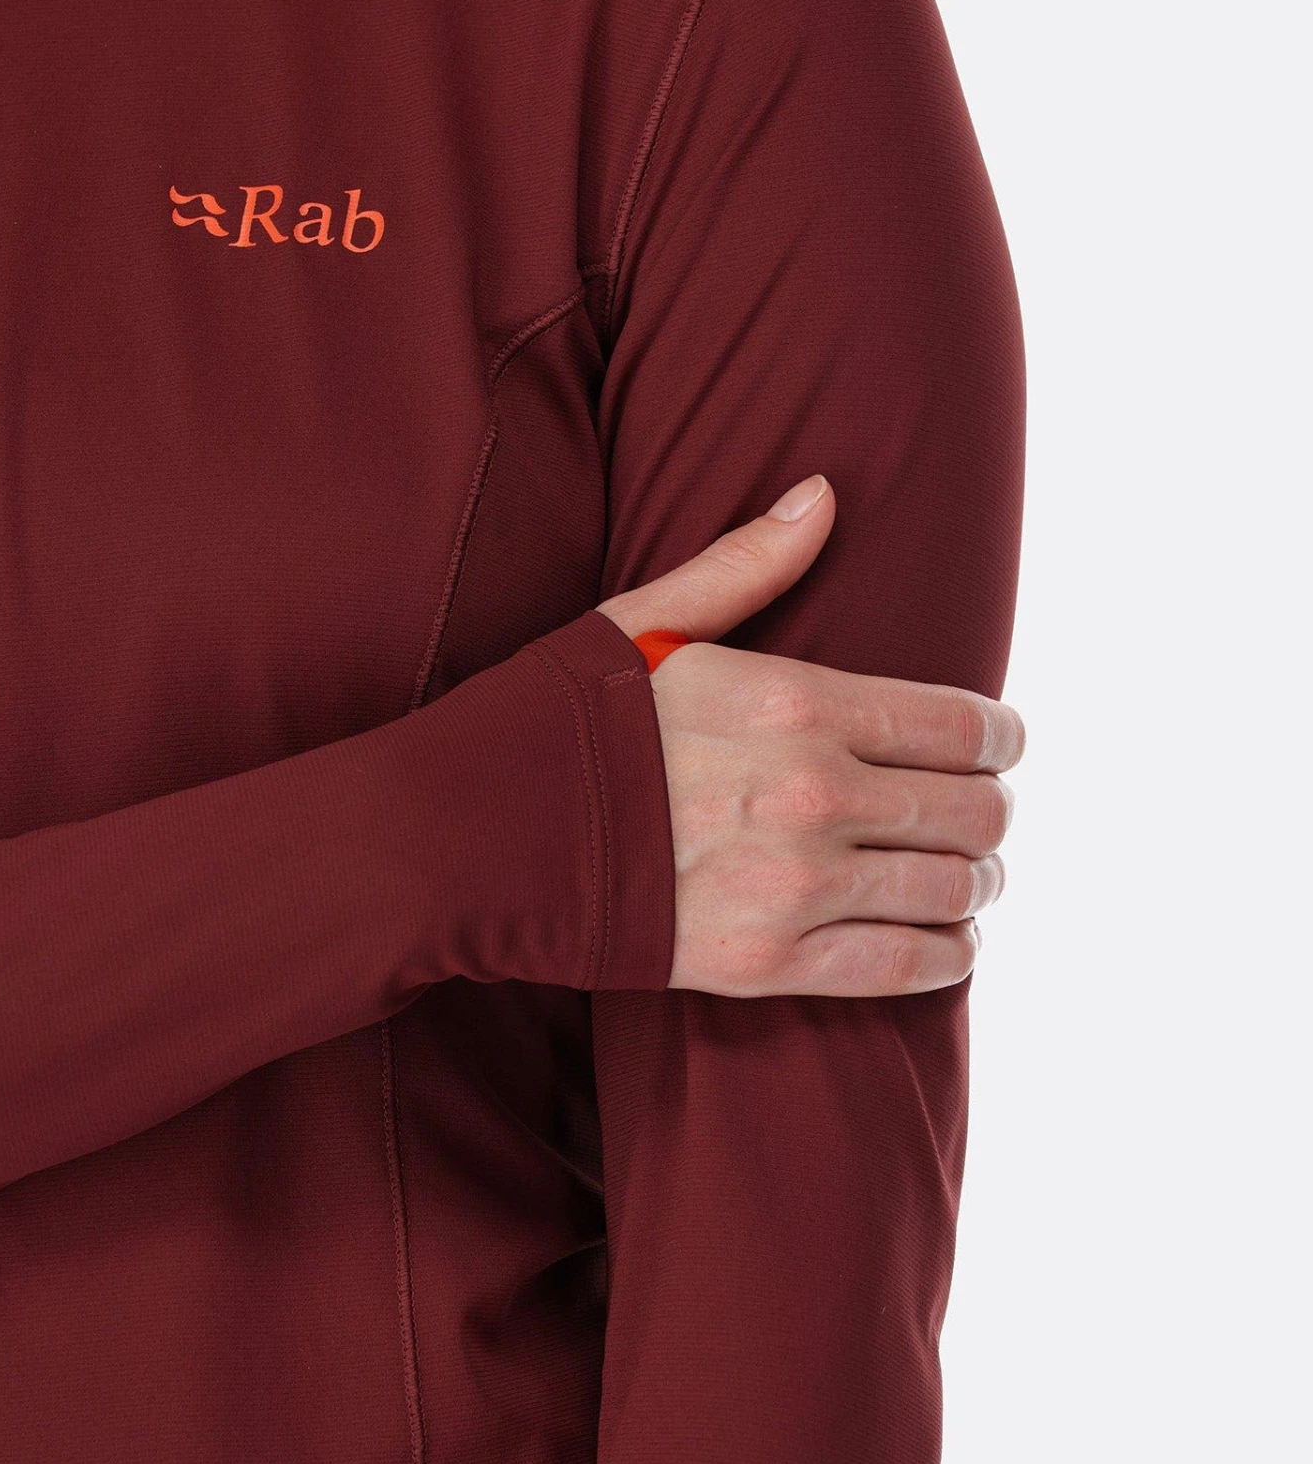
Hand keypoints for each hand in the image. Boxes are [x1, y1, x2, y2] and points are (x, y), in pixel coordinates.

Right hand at [597, 476, 1024, 995]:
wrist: (461, 841)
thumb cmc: (549, 724)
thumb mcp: (639, 622)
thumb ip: (745, 564)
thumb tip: (823, 494)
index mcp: (794, 701)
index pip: (962, 725)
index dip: (1002, 739)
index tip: (1002, 747)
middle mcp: (810, 795)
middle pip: (974, 811)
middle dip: (989, 811)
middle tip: (977, 814)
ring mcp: (791, 887)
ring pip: (952, 891)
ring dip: (974, 882)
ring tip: (963, 876)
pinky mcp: (764, 967)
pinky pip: (905, 969)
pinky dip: (945, 955)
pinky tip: (942, 939)